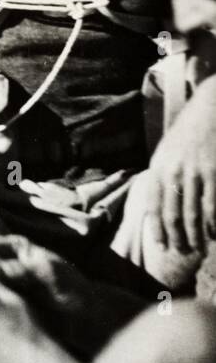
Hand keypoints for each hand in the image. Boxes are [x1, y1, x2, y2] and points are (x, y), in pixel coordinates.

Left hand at [139, 76, 215, 253]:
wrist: (210, 110)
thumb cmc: (187, 134)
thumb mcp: (165, 154)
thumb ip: (161, 178)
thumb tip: (156, 206)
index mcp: (158, 168)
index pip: (153, 206)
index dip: (157, 228)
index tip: (161, 245)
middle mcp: (174, 172)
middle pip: (173, 214)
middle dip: (177, 236)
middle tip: (181, 252)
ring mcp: (195, 173)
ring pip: (194, 213)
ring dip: (196, 234)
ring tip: (198, 248)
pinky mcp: (215, 172)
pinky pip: (213, 204)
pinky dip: (214, 222)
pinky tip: (215, 233)